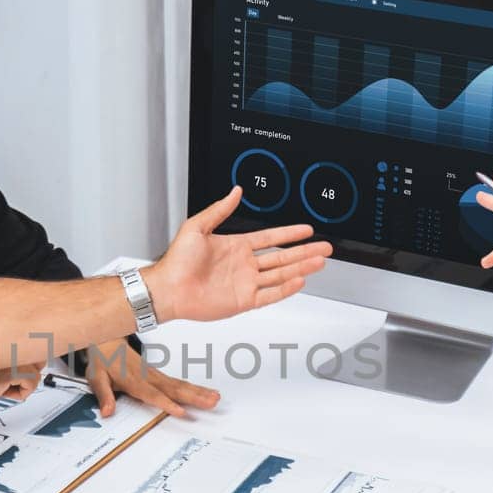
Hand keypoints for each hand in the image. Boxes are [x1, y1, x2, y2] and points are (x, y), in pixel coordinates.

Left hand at [85, 338, 218, 418]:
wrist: (108, 342)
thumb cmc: (103, 361)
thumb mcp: (96, 378)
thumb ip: (103, 395)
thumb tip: (107, 411)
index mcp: (133, 379)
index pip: (151, 393)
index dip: (165, 402)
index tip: (179, 411)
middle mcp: (148, 377)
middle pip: (173, 389)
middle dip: (193, 397)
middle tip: (210, 402)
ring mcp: (156, 376)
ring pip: (180, 385)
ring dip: (199, 392)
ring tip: (215, 398)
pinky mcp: (160, 376)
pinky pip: (180, 383)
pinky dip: (195, 388)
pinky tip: (208, 393)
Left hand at [142, 187, 331, 321]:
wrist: (168, 288)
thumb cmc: (177, 260)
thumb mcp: (197, 226)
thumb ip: (220, 209)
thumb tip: (235, 191)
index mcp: (236, 246)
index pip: (270, 238)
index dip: (289, 233)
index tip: (306, 230)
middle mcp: (244, 265)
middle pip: (282, 256)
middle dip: (304, 251)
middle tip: (324, 247)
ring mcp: (245, 283)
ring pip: (281, 274)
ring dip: (301, 267)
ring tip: (320, 261)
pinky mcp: (243, 301)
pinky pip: (270, 294)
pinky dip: (286, 288)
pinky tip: (300, 280)